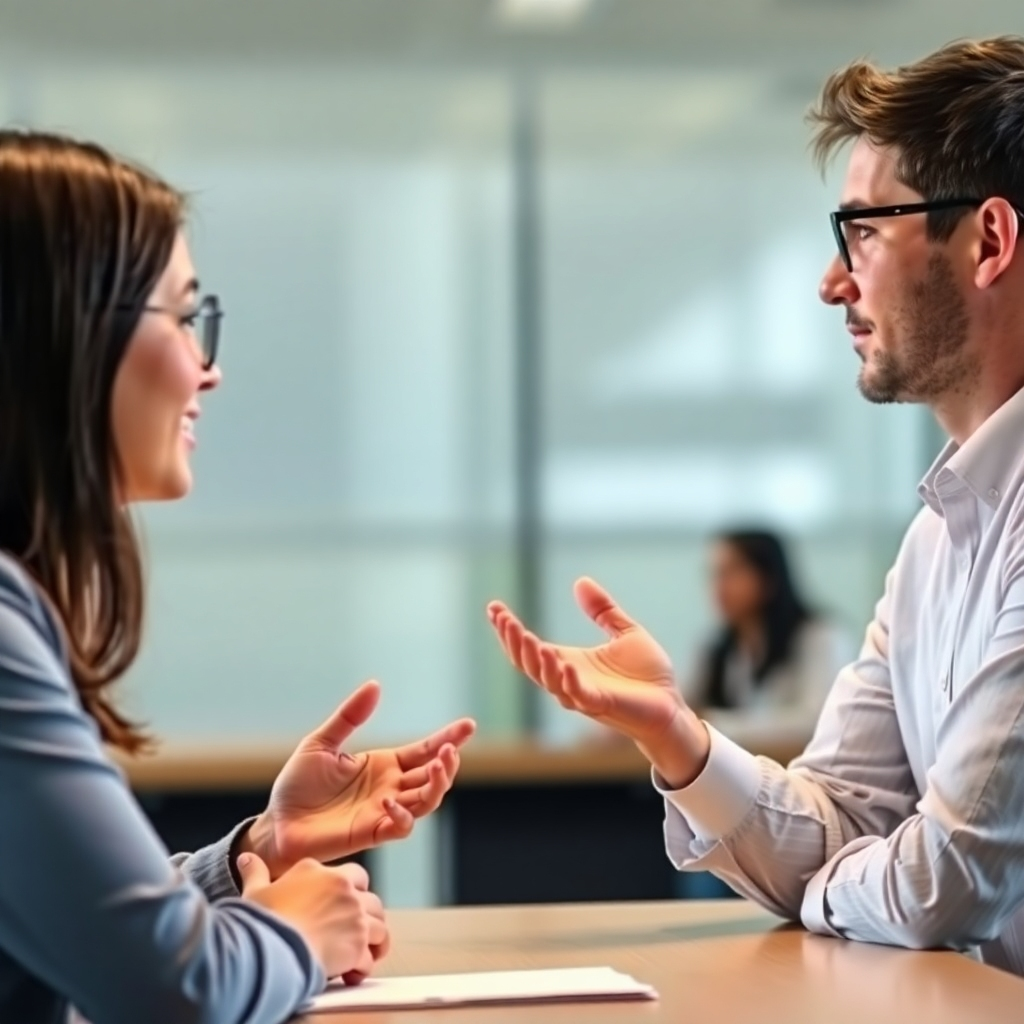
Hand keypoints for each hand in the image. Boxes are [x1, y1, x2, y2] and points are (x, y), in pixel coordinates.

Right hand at [238, 853, 387, 983]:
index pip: (353, 875)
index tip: (342, 905)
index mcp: (321, 873)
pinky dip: (364, 965)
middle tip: (355, 931)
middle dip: (367, 915)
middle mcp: (343, 889)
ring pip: (379, 926)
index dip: (351, 890)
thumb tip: (246, 859)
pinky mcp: (358, 944)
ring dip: (372, 941)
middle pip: (371, 899)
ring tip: (360, 954)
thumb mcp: (255, 892)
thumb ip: (256, 873)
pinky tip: (352, 973)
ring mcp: (354, 915)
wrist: (270, 948)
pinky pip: (371, 956)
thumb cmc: (262, 920)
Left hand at [243, 681, 475, 876]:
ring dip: (438, 785)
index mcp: (384, 765)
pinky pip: (400, 826)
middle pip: (434, 776)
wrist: (277, 822)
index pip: (424, 750)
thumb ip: (350, 716)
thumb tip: (375, 685)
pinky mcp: (372, 832)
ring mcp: (384, 811)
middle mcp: (391, 787)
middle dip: (448, 763)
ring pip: (427, 800)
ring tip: (438, 765)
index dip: (448, 738)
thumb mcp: (322, 742)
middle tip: (449, 750)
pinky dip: (403, 815)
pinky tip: (391, 799)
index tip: (469, 725)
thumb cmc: (298, 785)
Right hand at [487, 577, 708, 786]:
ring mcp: (582, 693)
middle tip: (502, 619)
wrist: (671, 707)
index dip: (509, 629)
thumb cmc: (647, 676)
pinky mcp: (601, 704)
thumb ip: (602, 610)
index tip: (494, 607)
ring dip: (533, 658)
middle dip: (513, 641)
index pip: (529, 646)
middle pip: (528, 662)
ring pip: (546, 679)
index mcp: (569, 661)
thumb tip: (580, 581)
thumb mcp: (624, 632)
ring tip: (524, 634)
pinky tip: (561, 661)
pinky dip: (567, 679)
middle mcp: (568, 679)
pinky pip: (577, 694)